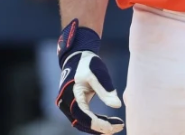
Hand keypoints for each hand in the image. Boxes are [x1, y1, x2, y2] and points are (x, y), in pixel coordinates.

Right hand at [55, 19, 123, 134]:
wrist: (77, 57)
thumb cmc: (87, 64)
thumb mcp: (97, 74)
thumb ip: (106, 90)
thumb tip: (117, 105)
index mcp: (70, 95)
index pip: (83, 116)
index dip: (98, 124)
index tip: (113, 127)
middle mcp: (65, 103)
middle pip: (82, 123)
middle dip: (100, 127)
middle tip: (119, 127)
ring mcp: (67, 105)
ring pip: (82, 123)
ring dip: (98, 126)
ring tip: (116, 125)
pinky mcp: (73, 105)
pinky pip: (83, 118)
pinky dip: (95, 121)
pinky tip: (108, 121)